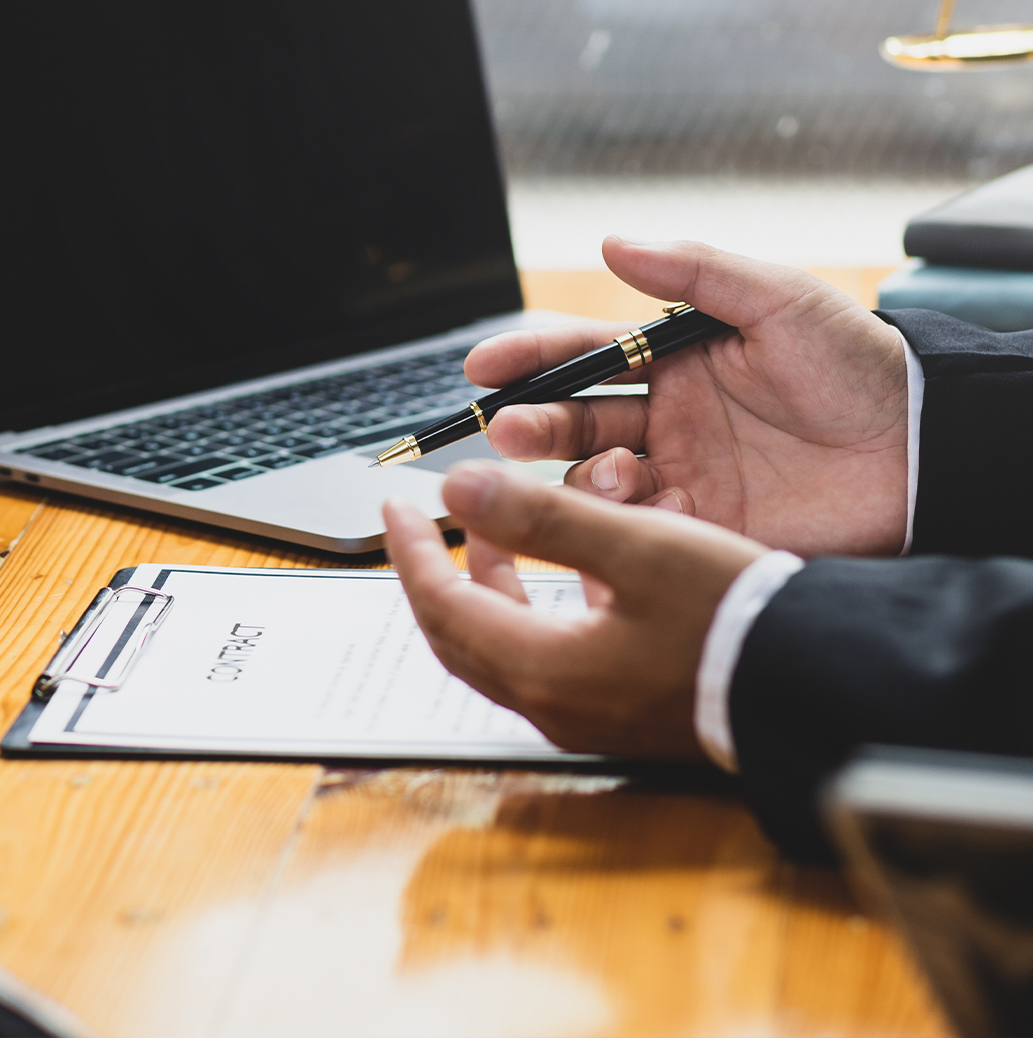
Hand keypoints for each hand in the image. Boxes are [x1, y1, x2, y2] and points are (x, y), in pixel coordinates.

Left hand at [383, 462, 766, 758]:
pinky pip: (543, 659)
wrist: (807, 687)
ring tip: (490, 534)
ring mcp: (584, 716)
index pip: (442, 606)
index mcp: (544, 667)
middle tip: (423, 523)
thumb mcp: (637, 550)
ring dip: (483, 591)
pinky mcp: (616, 712)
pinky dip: (529, 611)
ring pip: (501, 648)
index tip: (395, 504)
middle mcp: (553, 703)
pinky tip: (564, 575)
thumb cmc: (730, 617)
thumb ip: (544, 516)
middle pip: (460, 636)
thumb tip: (458, 487)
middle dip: (434, 574)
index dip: (411, 550)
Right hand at [466, 240, 908, 556]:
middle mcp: (667, 415)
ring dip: (579, 475)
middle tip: (507, 428)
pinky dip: (623, 520)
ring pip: (596, 477)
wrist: (919, 448)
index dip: (531, 358)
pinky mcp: (704, 526)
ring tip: (610, 471)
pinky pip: (642, 526)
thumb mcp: (777, 299)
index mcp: (676, 358)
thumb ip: (694, 272)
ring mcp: (683, 472)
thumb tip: (610, 240)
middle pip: (574, 418)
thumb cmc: (855, 363)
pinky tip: (635, 506)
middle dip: (533, 421)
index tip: (485, 365)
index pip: (585, 352)